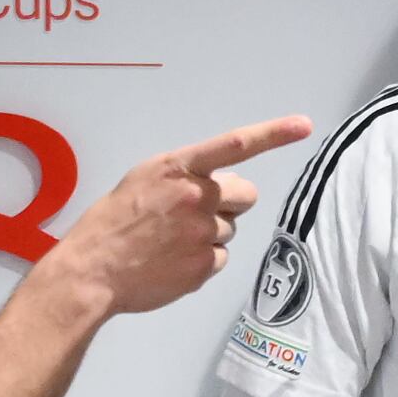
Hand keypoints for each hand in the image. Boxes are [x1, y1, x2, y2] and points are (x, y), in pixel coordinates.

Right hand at [38, 116, 310, 319]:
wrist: (93, 271)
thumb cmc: (112, 222)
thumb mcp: (144, 180)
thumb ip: (184, 176)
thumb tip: (218, 185)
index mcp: (178, 168)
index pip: (233, 145)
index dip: (273, 134)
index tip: (304, 125)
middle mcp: (196, 197)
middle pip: (245, 195)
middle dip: (230, 202)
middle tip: (196, 213)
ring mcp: (203, 233)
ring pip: (230, 228)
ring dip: (210, 233)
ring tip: (171, 241)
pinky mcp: (204, 266)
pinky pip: (220, 257)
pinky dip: (202, 260)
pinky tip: (172, 261)